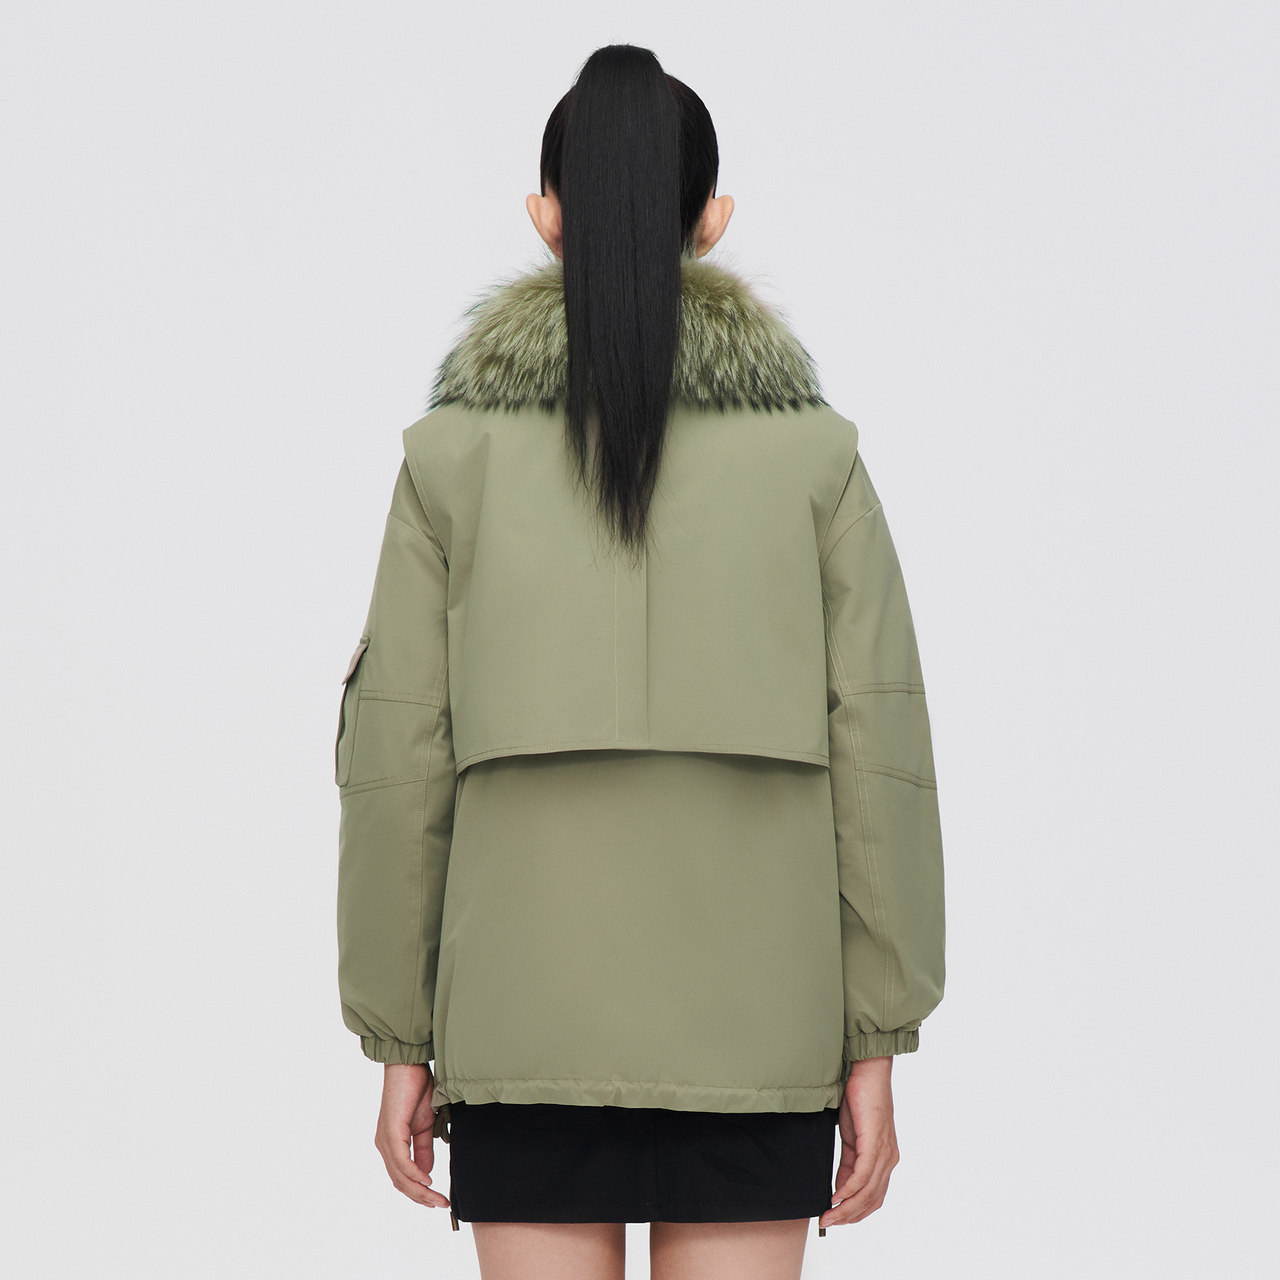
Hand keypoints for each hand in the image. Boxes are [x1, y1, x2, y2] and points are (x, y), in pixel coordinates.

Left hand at [373, 1063, 449, 1208]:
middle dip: (421, 1197)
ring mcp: (386, 1140)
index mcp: (391, 1143)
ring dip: (420, 1191)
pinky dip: (414, 1174)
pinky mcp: (391, 1132)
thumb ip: (424, 1148)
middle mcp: (384, 1145)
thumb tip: (427, 1173)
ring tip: (437, 1199)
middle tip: (441, 1205)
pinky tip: (427, 1181)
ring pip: (400, 1176)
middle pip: (400, 1182)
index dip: (418, 1192)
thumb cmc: (416, 1088)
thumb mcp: (424, 1124)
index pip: (402, 1177)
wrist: (408, 1065)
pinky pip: (401, 1161)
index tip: (437, 1200)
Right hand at [819, 1056, 899, 1228]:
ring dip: (846, 1209)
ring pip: (867, 1193)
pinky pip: (862, 1176)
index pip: (873, 1197)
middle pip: (871, 1200)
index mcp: (885, 1159)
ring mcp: (884, 1153)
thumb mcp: (852, 1139)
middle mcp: (889, 1160)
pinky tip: (835, 1197)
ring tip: (828, 1217)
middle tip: (828, 1224)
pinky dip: (848, 1190)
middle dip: (848, 1216)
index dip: (855, 1213)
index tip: (836, 1220)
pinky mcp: (874, 1144)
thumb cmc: (860, 1100)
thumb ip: (849, 1164)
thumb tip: (840, 1189)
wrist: (868, 1073)